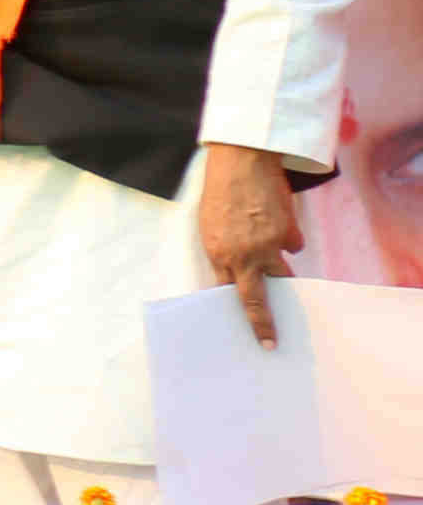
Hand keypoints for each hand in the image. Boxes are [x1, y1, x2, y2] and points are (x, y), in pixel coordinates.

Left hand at [195, 138, 298, 348]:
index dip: (239, 313)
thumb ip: (224, 250)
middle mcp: (241, 255)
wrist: (241, 162)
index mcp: (217, 253)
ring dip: (283, 275)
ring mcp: (266, 246)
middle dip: (264, 323)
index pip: (228, 293)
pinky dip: (288, 237)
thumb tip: (239, 271)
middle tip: (271, 342)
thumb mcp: (210, 225)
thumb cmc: (220, 191)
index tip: (248, 334)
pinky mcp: (288, 232)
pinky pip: (293, 244)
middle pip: (256, 298)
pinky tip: (278, 218)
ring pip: (282, 275)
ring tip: (282, 268)